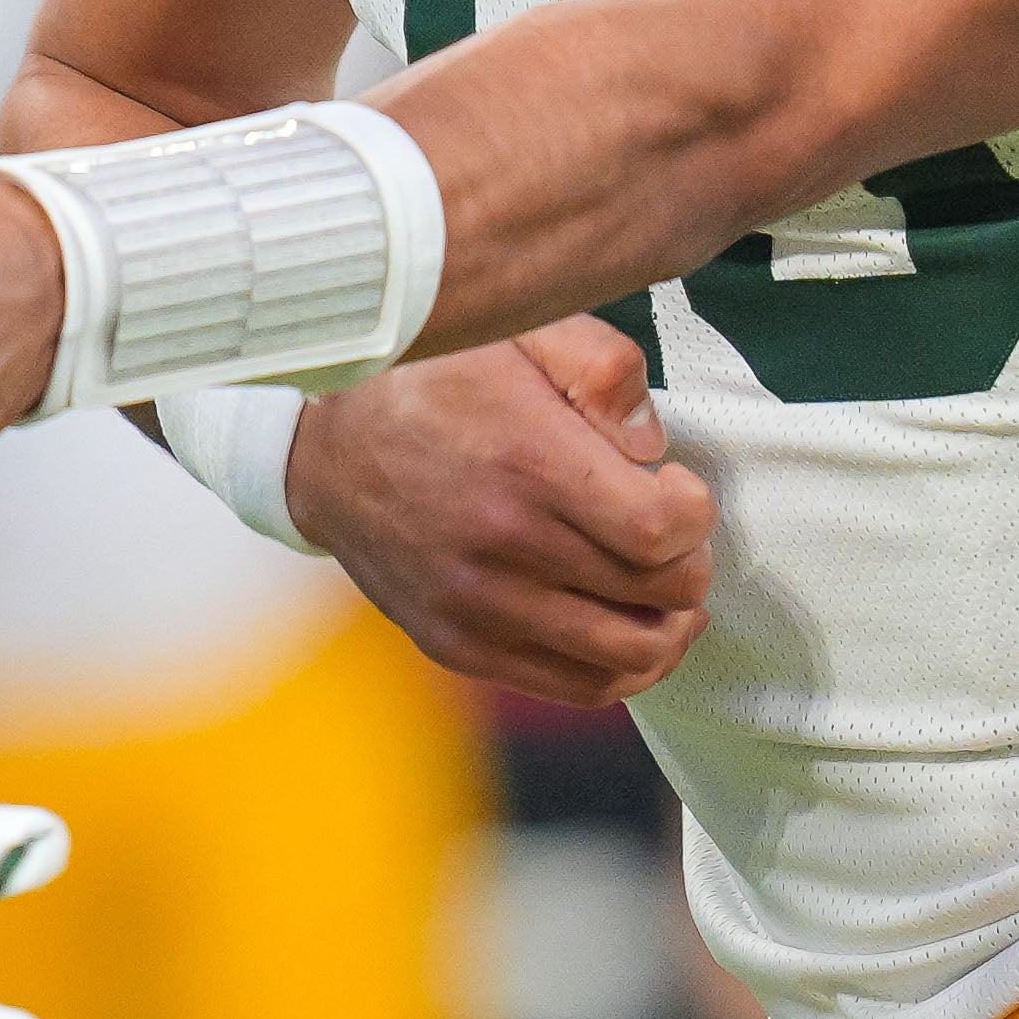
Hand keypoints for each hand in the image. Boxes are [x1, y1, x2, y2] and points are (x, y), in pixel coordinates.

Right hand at [288, 316, 712, 703]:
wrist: (324, 455)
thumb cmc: (431, 385)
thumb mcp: (517, 331)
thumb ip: (603, 369)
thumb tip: (654, 448)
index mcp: (526, 464)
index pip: (660, 531)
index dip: (694, 513)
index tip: (676, 487)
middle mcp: (502, 548)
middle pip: (655, 595)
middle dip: (688, 566)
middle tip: (675, 536)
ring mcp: (478, 608)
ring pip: (626, 656)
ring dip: (670, 627)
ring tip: (668, 592)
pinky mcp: (460, 645)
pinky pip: (577, 687)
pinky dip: (624, 668)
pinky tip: (630, 629)